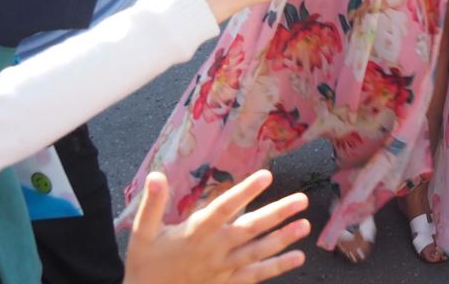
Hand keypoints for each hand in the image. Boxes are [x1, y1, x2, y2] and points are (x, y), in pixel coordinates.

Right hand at [124, 170, 308, 283]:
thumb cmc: (145, 264)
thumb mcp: (142, 233)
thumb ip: (152, 204)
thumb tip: (155, 175)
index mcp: (195, 233)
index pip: (224, 208)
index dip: (245, 192)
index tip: (266, 176)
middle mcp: (214, 250)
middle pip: (250, 229)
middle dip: (277, 214)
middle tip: (303, 199)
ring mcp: (222, 269)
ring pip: (258, 252)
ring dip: (283, 239)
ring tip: (305, 224)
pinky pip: (255, 276)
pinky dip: (277, 268)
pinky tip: (298, 257)